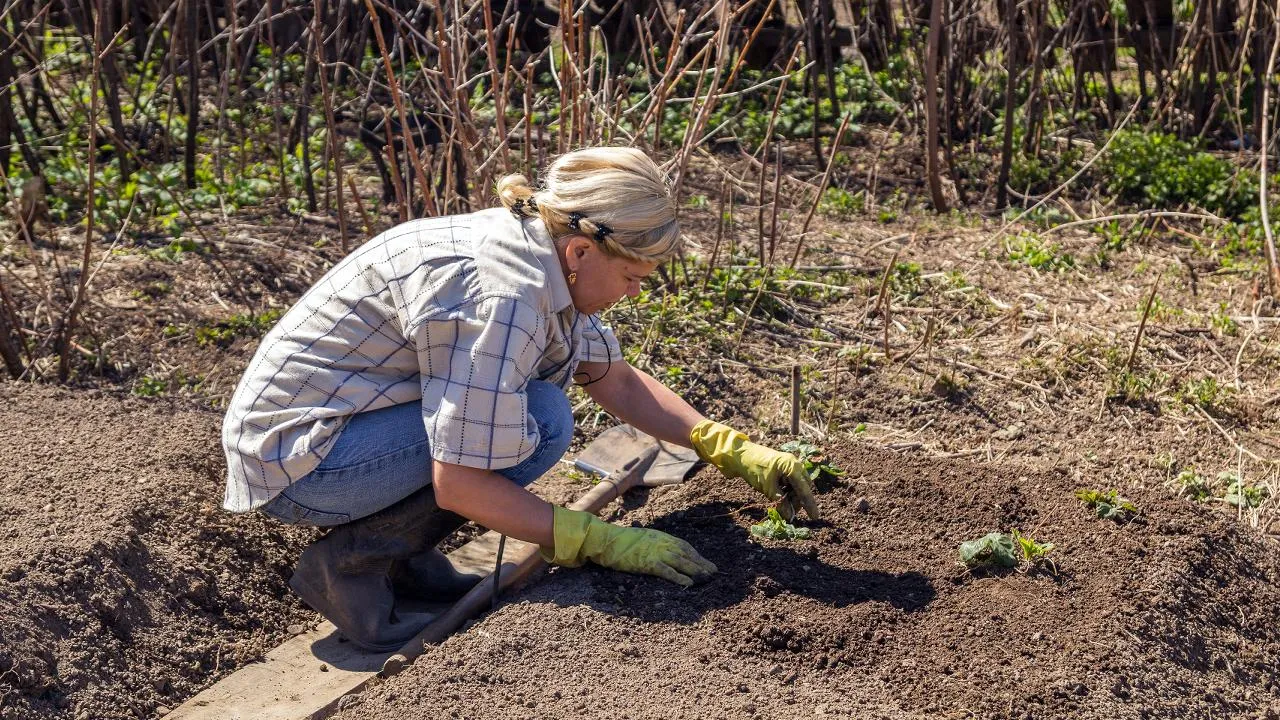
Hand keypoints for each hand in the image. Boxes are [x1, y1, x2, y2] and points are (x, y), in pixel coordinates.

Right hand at [540, 507, 716, 586]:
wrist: (606, 540)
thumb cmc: (620, 541)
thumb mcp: (641, 538)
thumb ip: (653, 543)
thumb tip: (662, 551)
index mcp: (660, 537)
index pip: (683, 546)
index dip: (696, 554)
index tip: (706, 562)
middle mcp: (661, 542)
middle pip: (686, 553)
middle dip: (701, 562)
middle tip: (714, 571)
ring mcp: (655, 552)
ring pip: (681, 561)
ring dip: (696, 569)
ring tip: (707, 577)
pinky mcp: (647, 562)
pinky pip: (667, 571)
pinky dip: (679, 576)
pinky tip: (688, 583)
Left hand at [689, 420, 820, 519]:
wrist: (740, 455)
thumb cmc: (754, 469)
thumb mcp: (768, 488)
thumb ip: (781, 502)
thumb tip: (790, 517)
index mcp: (792, 467)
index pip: (804, 489)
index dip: (809, 504)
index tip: (815, 517)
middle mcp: (795, 465)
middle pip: (802, 488)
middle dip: (796, 501)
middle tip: (786, 511)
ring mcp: (790, 466)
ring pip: (797, 487)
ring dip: (790, 497)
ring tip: (778, 501)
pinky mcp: (785, 468)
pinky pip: (791, 483)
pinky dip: (786, 491)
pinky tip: (777, 495)